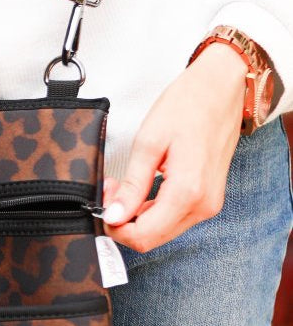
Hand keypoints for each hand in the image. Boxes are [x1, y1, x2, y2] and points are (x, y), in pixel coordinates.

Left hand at [100, 42, 247, 251]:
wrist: (222, 87)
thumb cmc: (188, 106)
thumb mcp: (149, 143)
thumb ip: (131, 186)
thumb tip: (114, 216)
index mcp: (188, 193)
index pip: (143, 236)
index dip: (115, 227)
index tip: (102, 205)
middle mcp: (202, 206)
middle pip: (151, 238)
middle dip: (123, 221)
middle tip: (110, 191)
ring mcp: (208, 204)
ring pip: (160, 231)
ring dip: (135, 216)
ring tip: (121, 186)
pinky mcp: (206, 199)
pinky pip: (172, 218)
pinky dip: (150, 210)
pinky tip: (139, 189)